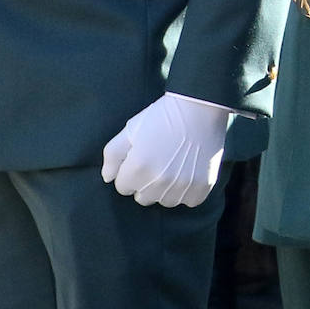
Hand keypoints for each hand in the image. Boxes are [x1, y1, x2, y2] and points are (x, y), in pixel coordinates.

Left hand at [101, 92, 227, 207]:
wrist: (199, 107)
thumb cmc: (162, 116)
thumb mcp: (131, 129)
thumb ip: (113, 155)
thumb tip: (108, 178)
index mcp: (138, 168)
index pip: (122, 187)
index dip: (128, 172)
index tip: (139, 157)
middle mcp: (159, 182)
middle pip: (143, 197)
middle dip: (145, 182)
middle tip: (156, 160)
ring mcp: (182, 186)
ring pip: (165, 201)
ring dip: (165, 188)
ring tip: (172, 165)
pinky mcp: (202, 188)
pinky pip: (188, 201)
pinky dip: (186, 190)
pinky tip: (187, 171)